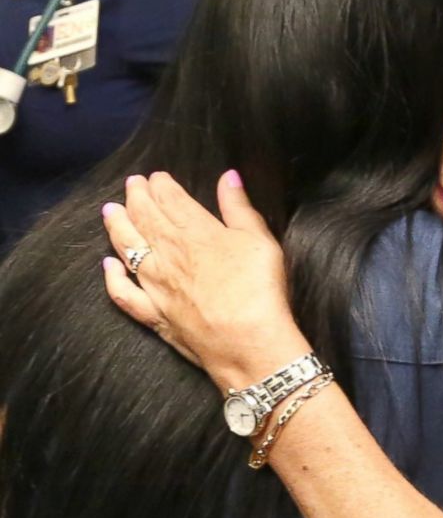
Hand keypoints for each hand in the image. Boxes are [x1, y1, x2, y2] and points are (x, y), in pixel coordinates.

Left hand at [102, 170, 312, 389]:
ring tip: (110, 210)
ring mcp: (155, 284)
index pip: (171, 200)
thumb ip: (239, 207)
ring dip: (117, 226)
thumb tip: (228, 176)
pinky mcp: (152, 313)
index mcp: (194, 231)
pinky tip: (107, 266)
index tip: (156, 176)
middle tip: (132, 183)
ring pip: (127, 248)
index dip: (161, 185)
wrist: (245, 342)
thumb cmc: (258, 288)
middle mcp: (167, 253)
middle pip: (145, 218)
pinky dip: (112, 278)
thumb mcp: (258, 239)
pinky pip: (123, 293)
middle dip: (136, 197)